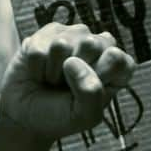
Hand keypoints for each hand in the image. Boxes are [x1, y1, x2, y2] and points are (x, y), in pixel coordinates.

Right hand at [0, 23, 134, 140]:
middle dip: (76, 73)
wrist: (28, 117)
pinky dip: (36, 69)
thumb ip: (91, 93)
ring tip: (53, 81)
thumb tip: (72, 61)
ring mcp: (72, 36)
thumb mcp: (84, 116)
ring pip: (61, 45)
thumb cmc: (62, 116)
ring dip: (53, 72)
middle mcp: (97, 46)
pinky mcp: (46, 33)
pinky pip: (39, 50)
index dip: (104, 76)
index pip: (122, 61)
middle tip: (68, 87)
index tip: (92, 91)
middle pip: (92, 45)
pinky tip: (39, 73)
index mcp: (115, 67)